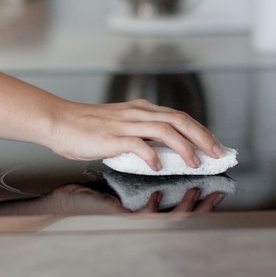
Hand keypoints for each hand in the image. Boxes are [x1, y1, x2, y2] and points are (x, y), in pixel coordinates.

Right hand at [47, 98, 222, 172]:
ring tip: (195, 162)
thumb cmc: (86, 127)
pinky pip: (139, 145)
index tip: (214, 145)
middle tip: (217, 153)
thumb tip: (163, 151)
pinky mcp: (112, 137)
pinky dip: (152, 156)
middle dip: (203, 137)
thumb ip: (140, 134)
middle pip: (179, 120)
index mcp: (142, 110)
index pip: (179, 117)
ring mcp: (126, 124)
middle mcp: (138, 114)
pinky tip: (158, 166)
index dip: (201, 131)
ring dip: (184, 147)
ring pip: (165, 130)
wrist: (58, 121)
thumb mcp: (120, 125)